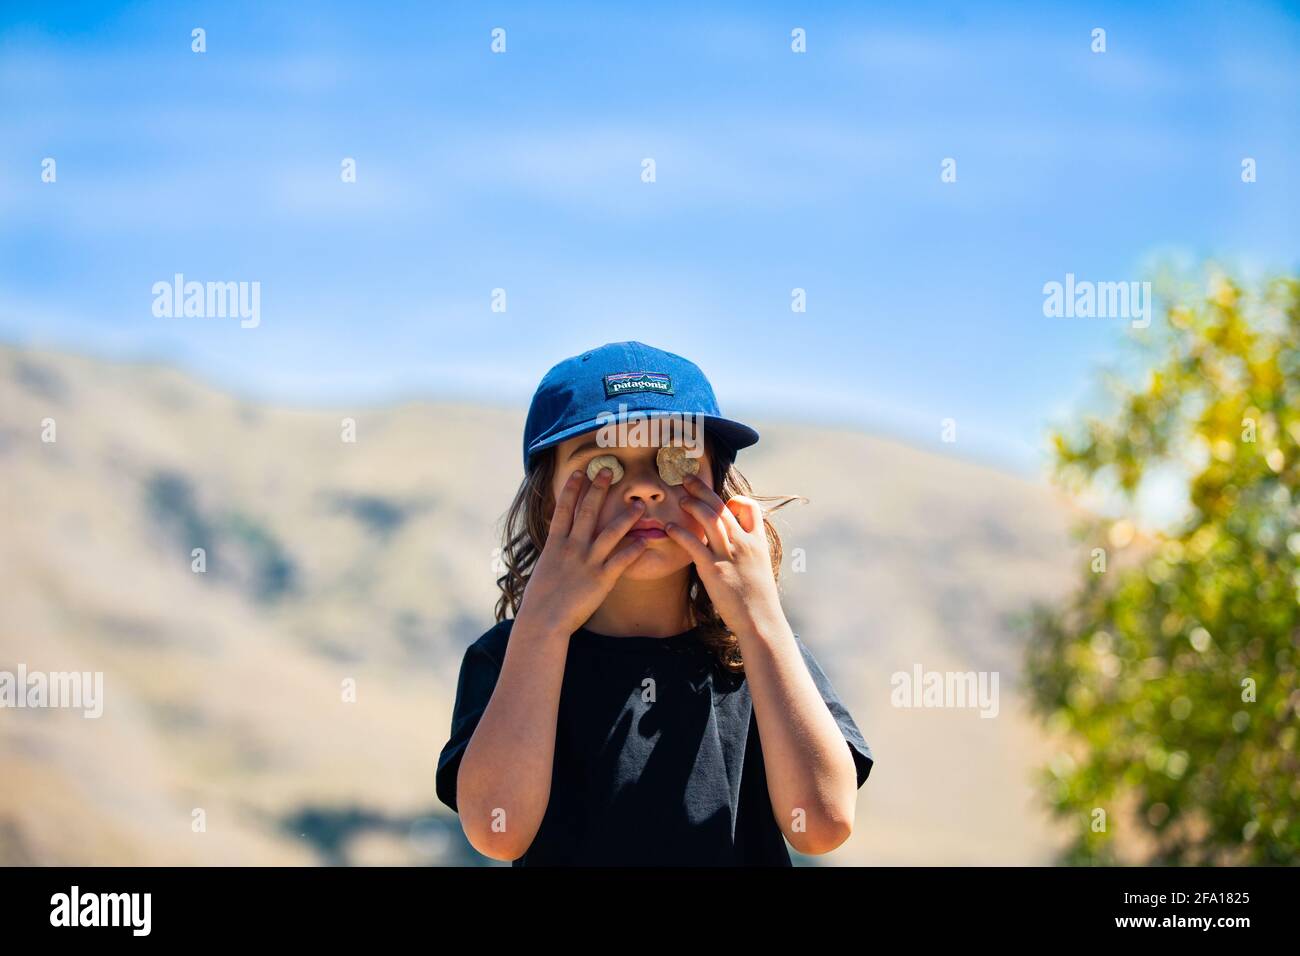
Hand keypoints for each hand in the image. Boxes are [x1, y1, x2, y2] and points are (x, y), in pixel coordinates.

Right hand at [516, 466, 648, 636]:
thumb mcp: (544, 569)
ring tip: (639, 505)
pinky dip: (635, 549)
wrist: (542, 620)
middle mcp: (572, 547)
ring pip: (610, 532)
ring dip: (626, 517)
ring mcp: (587, 562)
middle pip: (587, 512)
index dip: (572, 489)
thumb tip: (557, 542)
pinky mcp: (601, 578)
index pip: (564, 509)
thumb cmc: (540, 599)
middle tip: (608, 471)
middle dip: (598, 489)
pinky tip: (646, 541)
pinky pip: (622, 560)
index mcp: (555, 544)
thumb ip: (554, 553)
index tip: (580, 472)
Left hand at [662, 473, 783, 636]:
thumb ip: (748, 553)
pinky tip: (669, 527)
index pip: (749, 507)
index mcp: (757, 541)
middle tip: (687, 479)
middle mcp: (743, 543)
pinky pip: (694, 544)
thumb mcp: (760, 569)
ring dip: (692, 504)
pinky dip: (680, 532)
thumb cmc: (758, 599)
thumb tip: (734, 546)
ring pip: (709, 518)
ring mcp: (728, 554)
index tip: (721, 502)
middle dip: (703, 490)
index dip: (734, 500)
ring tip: (680, 498)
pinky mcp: (713, 569)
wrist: (761, 620)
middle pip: (722, 506)